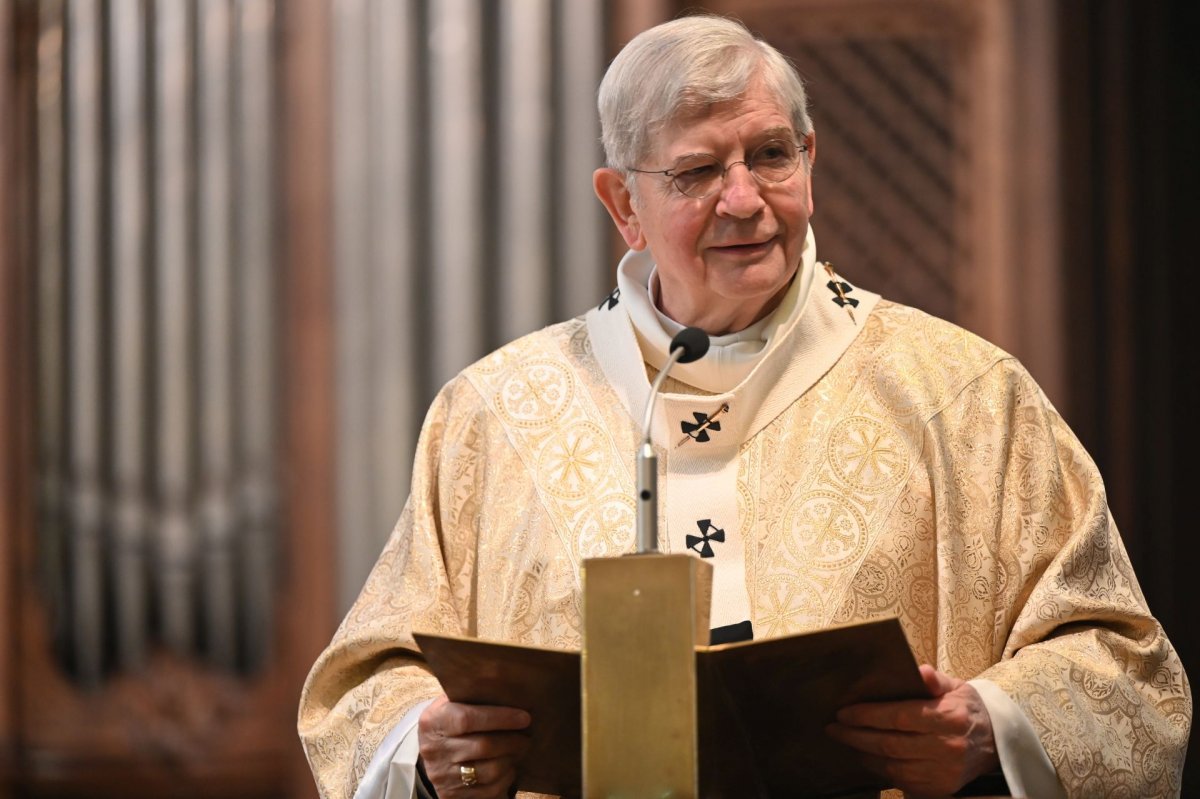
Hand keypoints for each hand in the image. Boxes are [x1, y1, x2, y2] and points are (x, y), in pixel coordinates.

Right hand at [417, 694, 531, 797]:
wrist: (431, 751)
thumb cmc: (450, 721)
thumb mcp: (451, 703)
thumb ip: (473, 697)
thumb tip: (511, 691)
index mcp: (433, 722)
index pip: (467, 719)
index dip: (500, 718)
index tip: (524, 717)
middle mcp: (434, 750)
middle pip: (483, 746)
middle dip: (512, 741)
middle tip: (526, 737)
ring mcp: (442, 775)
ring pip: (489, 771)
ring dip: (511, 760)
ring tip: (519, 751)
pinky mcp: (451, 795)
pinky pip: (488, 791)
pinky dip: (506, 779)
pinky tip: (509, 768)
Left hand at [826, 664, 998, 797]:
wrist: (995, 743)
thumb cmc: (967, 708)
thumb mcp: (956, 686)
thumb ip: (933, 679)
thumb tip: (919, 671)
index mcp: (948, 717)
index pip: (898, 717)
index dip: (867, 716)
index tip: (843, 712)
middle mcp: (946, 747)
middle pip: (889, 744)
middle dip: (856, 736)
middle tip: (834, 728)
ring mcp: (943, 772)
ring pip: (893, 766)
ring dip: (864, 755)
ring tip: (847, 741)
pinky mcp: (941, 789)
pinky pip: (903, 782)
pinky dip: (881, 771)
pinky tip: (868, 758)